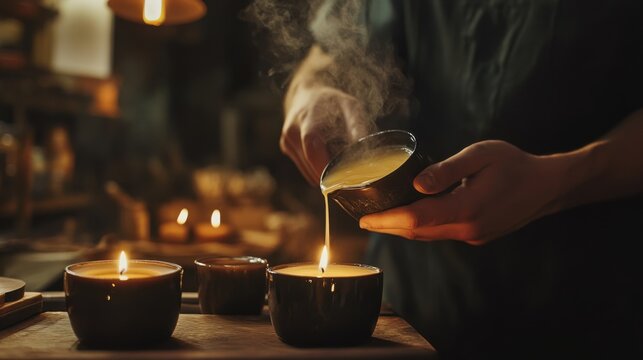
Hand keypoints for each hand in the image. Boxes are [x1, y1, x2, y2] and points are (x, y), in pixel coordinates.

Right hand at [281, 85, 370, 184]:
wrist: (307, 93)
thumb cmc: (332, 101)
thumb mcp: (350, 107)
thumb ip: (358, 127)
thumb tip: (366, 153)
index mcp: (306, 121)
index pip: (313, 153)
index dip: (328, 170)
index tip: (346, 178)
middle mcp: (291, 133)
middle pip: (312, 168)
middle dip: (331, 174)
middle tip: (348, 171)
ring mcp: (287, 143)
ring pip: (309, 174)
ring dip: (324, 172)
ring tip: (337, 158)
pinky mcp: (286, 149)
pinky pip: (305, 170)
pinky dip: (318, 168)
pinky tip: (326, 155)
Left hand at [359, 140, 562, 244]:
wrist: (547, 186)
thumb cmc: (514, 164)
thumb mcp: (481, 155)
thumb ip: (447, 170)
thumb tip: (417, 185)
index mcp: (466, 208)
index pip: (415, 220)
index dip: (387, 220)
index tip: (364, 218)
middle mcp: (467, 229)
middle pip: (417, 232)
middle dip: (388, 226)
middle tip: (364, 218)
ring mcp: (473, 236)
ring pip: (429, 235)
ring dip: (403, 229)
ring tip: (381, 217)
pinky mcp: (477, 236)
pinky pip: (442, 233)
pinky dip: (422, 227)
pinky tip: (412, 215)